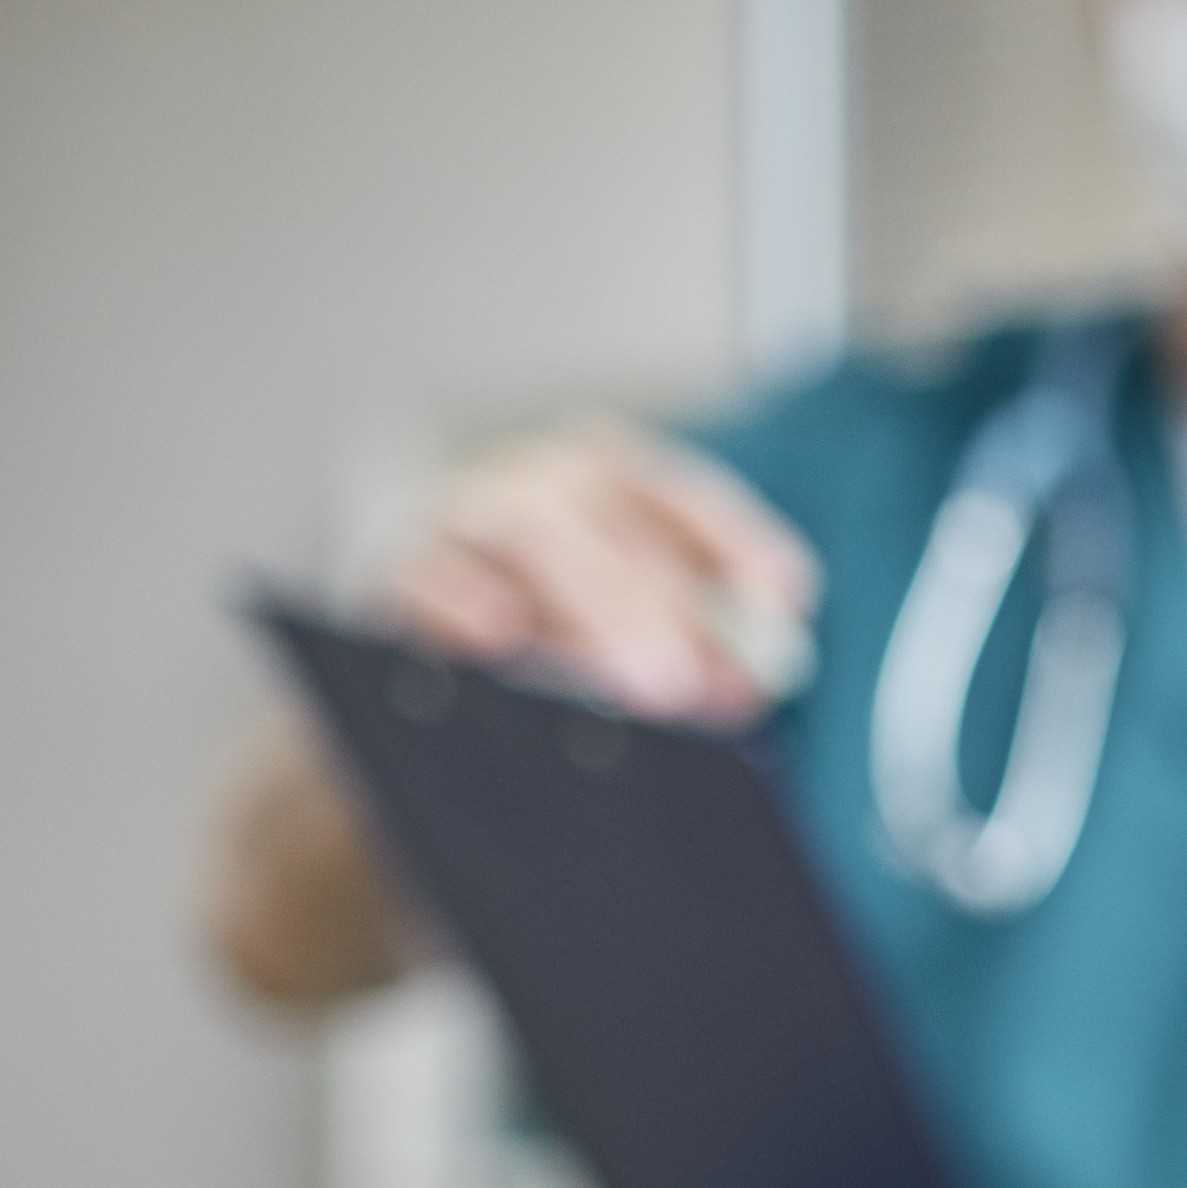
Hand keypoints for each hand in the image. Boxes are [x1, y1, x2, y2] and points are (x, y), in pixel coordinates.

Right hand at [391, 419, 818, 725]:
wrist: (416, 700)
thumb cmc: (548, 666)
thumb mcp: (629, 657)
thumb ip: (691, 660)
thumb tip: (746, 683)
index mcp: (596, 489)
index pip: (673, 492)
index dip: (734, 536)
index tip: (791, 594)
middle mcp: (528, 487)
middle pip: (603, 510)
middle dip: (664, 595)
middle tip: (700, 677)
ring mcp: (456, 523)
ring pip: (525, 530)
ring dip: (597, 599)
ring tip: (649, 680)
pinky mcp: (395, 576)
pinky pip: (423, 573)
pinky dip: (461, 598)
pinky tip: (501, 634)